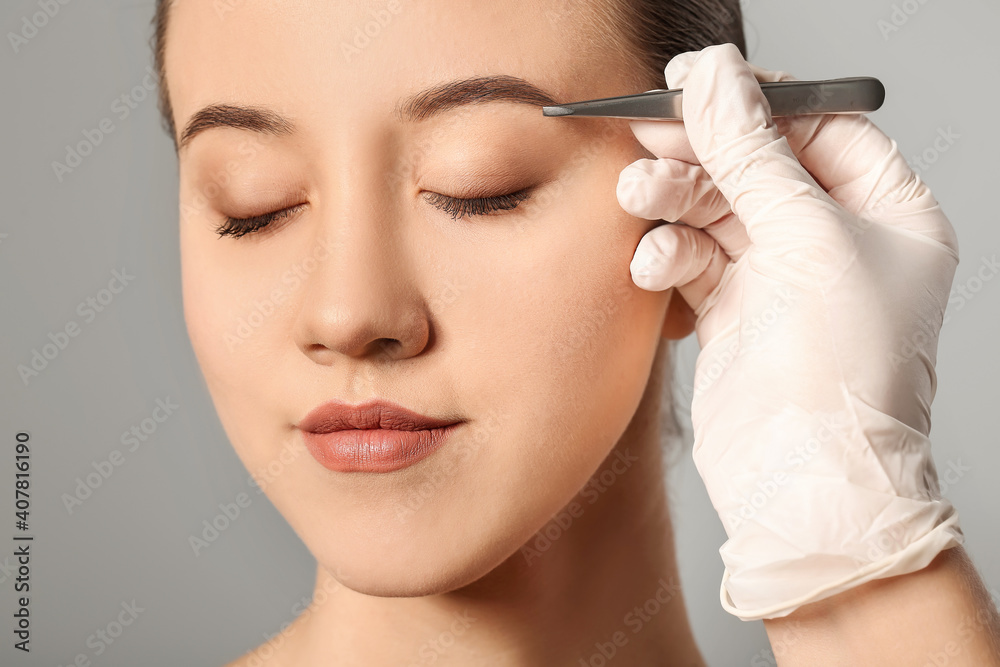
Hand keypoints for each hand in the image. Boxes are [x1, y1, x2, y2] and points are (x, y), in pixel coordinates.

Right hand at [617, 44, 962, 619]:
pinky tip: (654, 267)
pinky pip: (692, 258)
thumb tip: (713, 76)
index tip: (696, 83)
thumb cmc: (839, 374)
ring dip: (672, 199)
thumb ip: (751, 154)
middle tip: (647, 133)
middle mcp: (835, 241)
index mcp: (886, 212)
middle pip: (756, 164)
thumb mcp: (805, 239)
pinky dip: (667, 254)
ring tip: (637, 198)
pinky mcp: (734, 311)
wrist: (802, 485)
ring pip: (715, 209)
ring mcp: (781, 277)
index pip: (818, 126)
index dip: (756, 101)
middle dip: (701, 150)